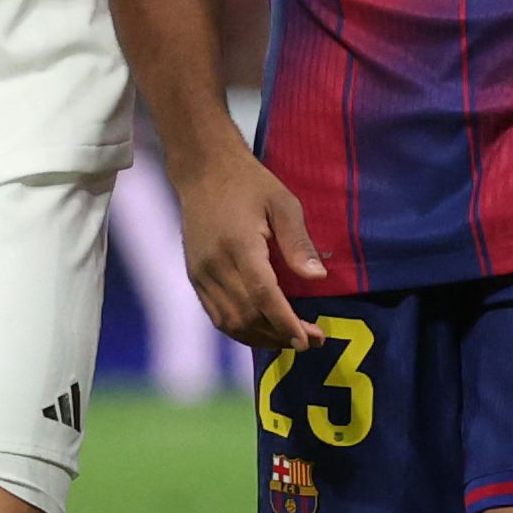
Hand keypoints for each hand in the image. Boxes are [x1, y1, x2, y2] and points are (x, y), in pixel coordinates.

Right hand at [173, 137, 323, 351]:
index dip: (285, 322)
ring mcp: (200, 273)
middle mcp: (214, 265)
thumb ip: (298, 243)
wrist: (203, 171)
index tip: (308, 340)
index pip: (263, 295)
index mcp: (239, 246)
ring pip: (229, 321)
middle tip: (313, 341)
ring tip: (291, 341)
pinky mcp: (194, 276)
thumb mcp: (283, 203)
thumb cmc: (250, 184)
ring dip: (261, 338)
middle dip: (280, 335)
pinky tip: (264, 332)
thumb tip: (317, 278)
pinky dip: (241, 330)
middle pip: (247, 315)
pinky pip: (216, 314)